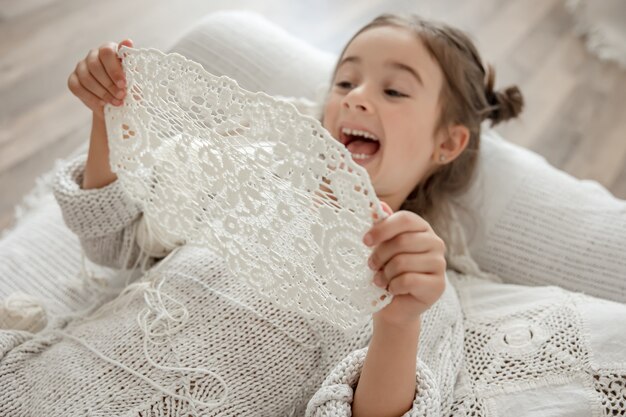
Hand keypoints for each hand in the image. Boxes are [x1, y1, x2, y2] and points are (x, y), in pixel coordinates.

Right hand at [67, 39, 132, 119]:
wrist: (119, 104)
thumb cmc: (129, 87)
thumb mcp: (134, 76)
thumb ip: (129, 60)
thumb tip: (128, 41)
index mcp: (108, 50)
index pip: (106, 52)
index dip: (114, 69)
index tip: (123, 84)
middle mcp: (93, 55)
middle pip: (94, 65)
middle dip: (109, 84)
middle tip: (121, 96)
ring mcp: (81, 67)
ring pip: (86, 77)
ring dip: (102, 92)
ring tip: (116, 102)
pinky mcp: (73, 80)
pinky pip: (77, 87)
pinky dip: (91, 98)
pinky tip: (102, 103)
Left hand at [364, 201, 446, 327]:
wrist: (394, 305)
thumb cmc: (386, 271)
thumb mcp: (380, 247)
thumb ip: (381, 226)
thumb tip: (378, 205)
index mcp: (422, 228)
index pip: (405, 219)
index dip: (383, 228)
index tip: (365, 240)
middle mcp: (435, 243)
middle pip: (402, 241)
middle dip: (380, 255)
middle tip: (371, 265)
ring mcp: (439, 264)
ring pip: (403, 262)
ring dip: (385, 273)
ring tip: (381, 279)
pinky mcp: (438, 285)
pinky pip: (408, 280)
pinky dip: (393, 286)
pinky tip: (392, 289)